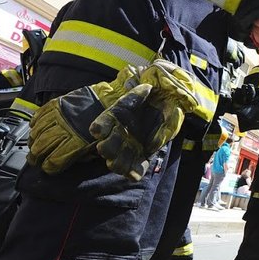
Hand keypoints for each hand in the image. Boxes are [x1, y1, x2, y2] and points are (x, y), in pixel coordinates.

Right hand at [28, 66, 140, 174]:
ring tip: (31, 146)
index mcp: (77, 142)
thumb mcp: (98, 144)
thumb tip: (71, 161)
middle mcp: (65, 129)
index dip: (48, 166)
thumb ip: (83, 154)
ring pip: (37, 131)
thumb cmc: (107, 123)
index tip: (46, 168)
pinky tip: (33, 127)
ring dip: (32, 141)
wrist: (110, 99)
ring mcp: (59, 116)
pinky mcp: (57, 104)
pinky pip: (40, 114)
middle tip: (33, 160)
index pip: (55, 160)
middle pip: (42, 147)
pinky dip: (34, 122)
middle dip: (35, 156)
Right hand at [90, 60, 198, 180]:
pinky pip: (133, 171)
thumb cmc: (147, 102)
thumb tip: (147, 87)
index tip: (98, 130)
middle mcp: (118, 136)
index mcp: (115, 120)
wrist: (161, 110)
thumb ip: (141, 94)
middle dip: (108, 148)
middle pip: (105, 147)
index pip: (101, 126)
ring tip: (122, 160)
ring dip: (118, 162)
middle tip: (112, 145)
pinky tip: (136, 171)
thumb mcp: (144, 95)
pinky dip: (134, 172)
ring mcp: (128, 149)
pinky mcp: (140, 159)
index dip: (100, 128)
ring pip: (115, 162)